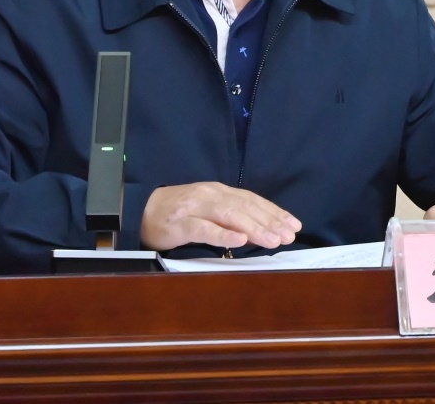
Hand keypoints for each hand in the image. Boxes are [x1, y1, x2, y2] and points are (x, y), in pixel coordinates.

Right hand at [140, 182, 301, 251]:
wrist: (141, 210)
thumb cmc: (178, 213)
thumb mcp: (208, 211)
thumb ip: (232, 218)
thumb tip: (261, 230)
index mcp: (218, 191)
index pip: (252, 200)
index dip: (274, 211)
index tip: (293, 225)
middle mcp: (209, 195)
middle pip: (244, 207)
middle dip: (269, 221)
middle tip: (288, 235)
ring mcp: (194, 208)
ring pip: (229, 215)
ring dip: (253, 228)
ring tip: (272, 240)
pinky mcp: (179, 223)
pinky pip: (204, 229)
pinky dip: (223, 234)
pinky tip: (239, 241)